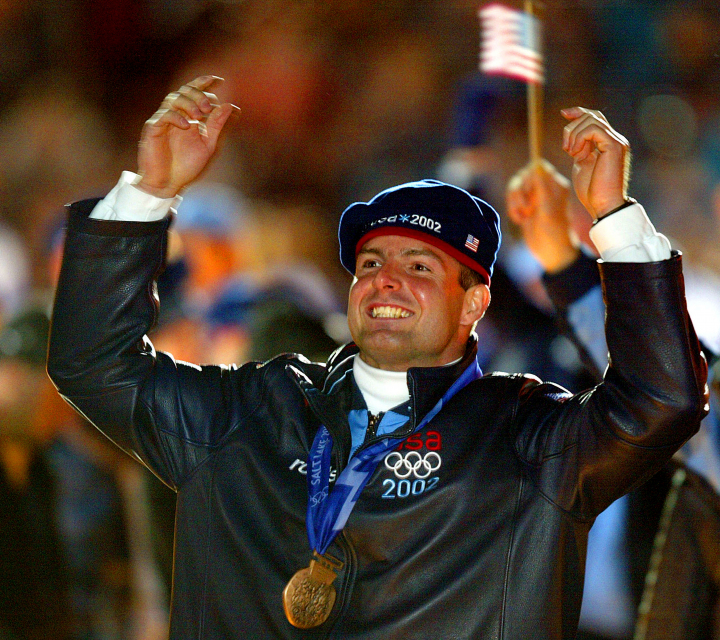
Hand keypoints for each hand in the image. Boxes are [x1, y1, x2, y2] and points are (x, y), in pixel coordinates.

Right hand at [136, 76, 237, 198]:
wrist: (169, 183)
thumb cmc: (187, 165)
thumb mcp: (208, 145)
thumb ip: (217, 126)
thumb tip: (230, 106)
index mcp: (189, 116)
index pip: (195, 92)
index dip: (205, 83)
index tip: (219, 80)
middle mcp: (176, 114)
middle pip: (184, 91)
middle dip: (198, 95)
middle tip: (208, 108)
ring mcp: (163, 120)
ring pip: (173, 99)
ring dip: (188, 103)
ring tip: (200, 116)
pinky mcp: (153, 128)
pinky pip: (164, 115)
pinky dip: (177, 117)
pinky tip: (188, 126)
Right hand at [506, 159, 578, 272]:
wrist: (550, 251)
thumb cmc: (554, 231)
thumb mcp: (549, 208)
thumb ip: (542, 186)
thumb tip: (537, 165)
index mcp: (555, 185)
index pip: (538, 167)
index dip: (528, 176)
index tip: (528, 190)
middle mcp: (544, 188)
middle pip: (522, 176)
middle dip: (519, 192)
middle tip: (526, 207)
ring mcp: (534, 198)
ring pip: (514, 188)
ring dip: (514, 202)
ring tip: (523, 216)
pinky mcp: (525, 207)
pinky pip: (512, 201)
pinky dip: (512, 210)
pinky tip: (520, 221)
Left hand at [561, 107, 629, 219]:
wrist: (603, 205)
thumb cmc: (592, 191)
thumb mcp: (582, 164)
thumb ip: (580, 148)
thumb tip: (573, 135)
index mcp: (608, 143)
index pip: (596, 118)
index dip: (579, 112)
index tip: (563, 113)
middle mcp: (616, 139)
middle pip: (593, 115)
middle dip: (572, 127)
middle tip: (566, 149)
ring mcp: (617, 142)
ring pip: (591, 120)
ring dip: (573, 134)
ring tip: (571, 153)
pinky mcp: (615, 146)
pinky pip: (594, 128)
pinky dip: (579, 138)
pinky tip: (576, 153)